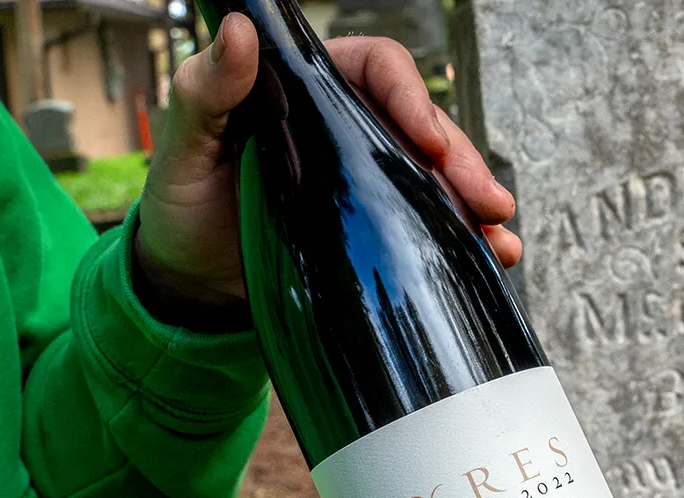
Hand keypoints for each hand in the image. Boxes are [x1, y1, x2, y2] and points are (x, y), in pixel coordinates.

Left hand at [136, 15, 521, 309]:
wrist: (191, 283)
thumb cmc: (183, 205)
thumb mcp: (182, 147)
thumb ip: (205, 91)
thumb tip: (237, 28)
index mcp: (309, 91)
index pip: (376, 70)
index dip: (411, 97)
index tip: (427, 140)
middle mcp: (348, 128)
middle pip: (423, 126)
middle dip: (463, 161)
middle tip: (488, 202)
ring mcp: (367, 180)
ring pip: (437, 177)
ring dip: (474, 203)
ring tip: (501, 238)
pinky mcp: (376, 227)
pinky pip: (430, 223)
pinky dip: (465, 238)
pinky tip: (494, 255)